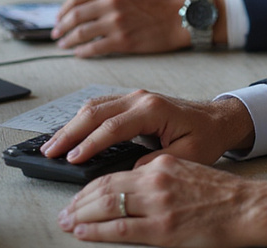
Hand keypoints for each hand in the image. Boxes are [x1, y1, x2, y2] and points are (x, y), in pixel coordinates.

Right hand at [41, 90, 255, 166]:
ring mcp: (135, 96)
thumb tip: (129, 170)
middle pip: (95, 112)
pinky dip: (81, 119)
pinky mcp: (131, 100)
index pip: (113, 127)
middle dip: (69, 133)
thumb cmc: (206, 136)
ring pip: (94, 106)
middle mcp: (141, 98)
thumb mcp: (188, 155)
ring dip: (71, 125)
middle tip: (49, 152)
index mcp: (154, 109)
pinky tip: (69, 133)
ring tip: (51, 145)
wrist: (217, 119)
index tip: (71, 158)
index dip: (90, 143)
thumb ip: (157, 162)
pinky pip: (100, 106)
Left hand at [51, 0, 190, 56]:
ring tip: (64, 45)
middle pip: (74, 16)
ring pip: (81, 33)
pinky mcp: (123, 42)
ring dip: (68, 41)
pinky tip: (80, 54)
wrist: (183, 17)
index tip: (60, 17)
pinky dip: (83, 52)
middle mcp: (111, 4)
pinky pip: (95, 48)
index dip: (64, 9)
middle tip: (56, 34)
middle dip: (61, 26)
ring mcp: (116, 24)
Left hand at [57, 156, 266, 246]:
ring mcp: (158, 205)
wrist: (246, 207)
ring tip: (67, 222)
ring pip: (106, 206)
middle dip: (78, 201)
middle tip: (64, 211)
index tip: (76, 196)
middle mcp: (156, 180)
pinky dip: (94, 231)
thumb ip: (157, 175)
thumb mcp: (185, 171)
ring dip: (80, 215)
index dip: (89, 186)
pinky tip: (82, 232)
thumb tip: (128, 185)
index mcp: (161, 164)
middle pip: (104, 188)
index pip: (114, 173)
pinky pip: (118, 229)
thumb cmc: (220, 194)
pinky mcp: (162, 229)